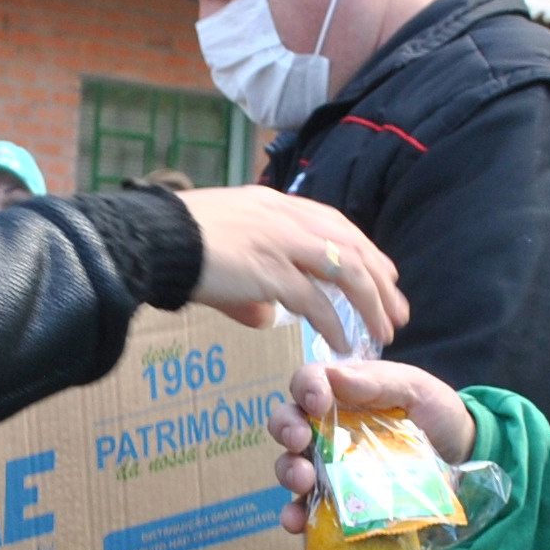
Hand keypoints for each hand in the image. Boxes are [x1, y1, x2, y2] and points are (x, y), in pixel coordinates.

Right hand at [176, 189, 404, 348]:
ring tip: (383, 332)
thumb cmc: (176, 244)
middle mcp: (285, 218)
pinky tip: (343, 344)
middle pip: (352, 245)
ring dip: (370, 303)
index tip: (385, 277)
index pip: (336, 224)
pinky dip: (335, 323)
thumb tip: (266, 316)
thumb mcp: (225, 248)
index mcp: (276, 205)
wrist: (152, 239)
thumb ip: (252, 284)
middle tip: (398, 312)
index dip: (366, 251)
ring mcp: (280, 243)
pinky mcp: (269, 272)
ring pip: (345, 270)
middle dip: (381, 281)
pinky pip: (315, 300)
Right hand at [266, 360, 474, 528]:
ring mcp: (329, 466)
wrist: (463, 459)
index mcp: (343, 393)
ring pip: (291, 465)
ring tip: (302, 482)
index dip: (305, 388)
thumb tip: (334, 377)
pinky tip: (296, 521)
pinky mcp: (337, 501)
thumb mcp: (416, 387)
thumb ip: (378, 381)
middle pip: (288, 423)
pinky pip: (307, 509)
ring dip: (288, 472)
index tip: (318, 403)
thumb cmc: (438, 414)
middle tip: (299, 441)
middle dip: (286, 430)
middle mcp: (328, 428)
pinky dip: (295, 515)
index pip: (308, 382)